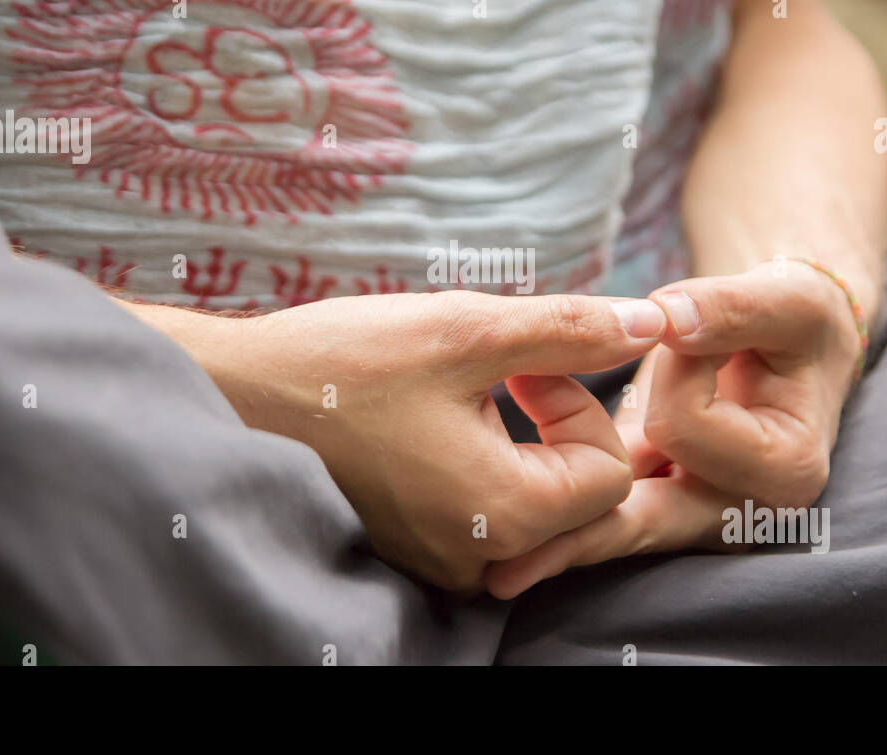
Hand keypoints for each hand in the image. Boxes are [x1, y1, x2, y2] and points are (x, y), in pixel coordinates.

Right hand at [125, 291, 667, 590]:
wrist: (232, 396)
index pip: (610, 472)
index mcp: (503, 515)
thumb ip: (570, 329)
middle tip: (506, 372)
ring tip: (465, 392)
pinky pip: (487, 515)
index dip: (580, 403)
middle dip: (557, 424)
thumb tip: (655, 324)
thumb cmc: (342, 363)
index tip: (521, 364)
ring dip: (522, 442)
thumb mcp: (467, 330)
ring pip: (534, 502)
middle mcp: (478, 559)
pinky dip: (486, 465)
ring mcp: (443, 561)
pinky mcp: (415, 547)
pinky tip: (438, 421)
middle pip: (578, 496)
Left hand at [485, 260, 865, 598]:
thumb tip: (666, 320)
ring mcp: (697, 515)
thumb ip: (731, 308)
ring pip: (617, 533)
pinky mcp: (661, 505)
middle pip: (643, 520)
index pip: (684, 427)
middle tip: (503, 565)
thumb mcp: (786, 303)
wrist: (793, 347)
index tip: (681, 330)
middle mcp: (741, 511)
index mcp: (785, 468)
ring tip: (498, 575)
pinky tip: (512, 562)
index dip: (669, 368)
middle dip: (575, 527)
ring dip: (560, 544)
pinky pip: (606, 521)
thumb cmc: (794, 323)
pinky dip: (563, 531)